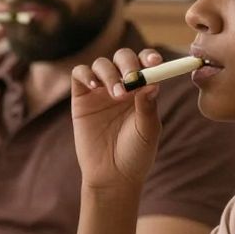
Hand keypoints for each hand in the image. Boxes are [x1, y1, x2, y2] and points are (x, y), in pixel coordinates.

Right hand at [69, 48, 162, 190]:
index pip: (146, 64)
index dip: (149, 58)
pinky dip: (85, 74)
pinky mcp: (81, 98)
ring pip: (101, 64)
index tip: (155, 63)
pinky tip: (94, 86)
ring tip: (116, 94)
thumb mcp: (148, 130)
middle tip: (132, 78)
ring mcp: (100, 91)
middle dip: (128, 64)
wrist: (112, 175)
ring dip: (110, 73)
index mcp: (142, 90)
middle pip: (122, 58)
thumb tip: (152, 82)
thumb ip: (148, 106)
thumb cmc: (136, 154)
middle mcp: (121, 86)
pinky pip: (79, 75)